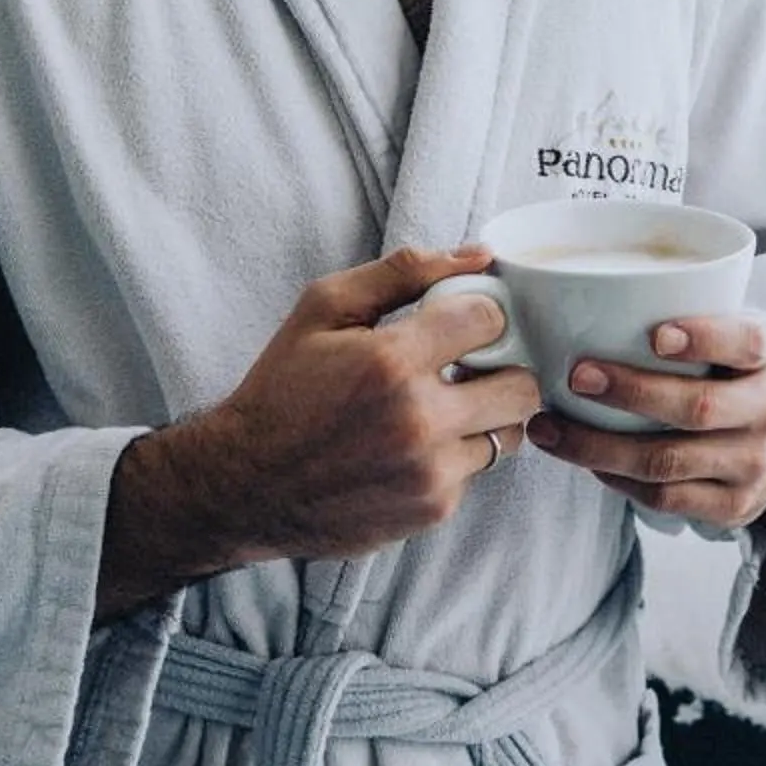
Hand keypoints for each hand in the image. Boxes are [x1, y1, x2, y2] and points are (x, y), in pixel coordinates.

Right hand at [96, 246, 539, 620]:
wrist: (242, 484)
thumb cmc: (283, 387)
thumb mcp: (324, 307)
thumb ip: (404, 272)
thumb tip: (478, 255)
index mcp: (391, 361)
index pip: (491, 319)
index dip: (479, 315)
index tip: (460, 323)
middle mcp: (418, 420)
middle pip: (522, 385)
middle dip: (502, 368)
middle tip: (469, 367)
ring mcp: (429, 472)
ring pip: (509, 432)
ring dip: (486, 415)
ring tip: (444, 406)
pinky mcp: (431, 510)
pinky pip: (477, 470)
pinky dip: (457, 455)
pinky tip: (416, 446)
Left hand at [525, 313, 765, 530]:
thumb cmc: (727, 379)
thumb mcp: (727, 343)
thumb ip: (682, 320)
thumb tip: (580, 303)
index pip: (745, 344)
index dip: (704, 338)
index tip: (655, 334)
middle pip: (697, 408)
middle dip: (630, 393)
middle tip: (577, 376)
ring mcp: (751, 465)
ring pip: (667, 462)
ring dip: (598, 447)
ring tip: (549, 428)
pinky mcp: (732, 507)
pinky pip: (662, 498)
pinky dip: (615, 478)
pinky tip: (584, 460)